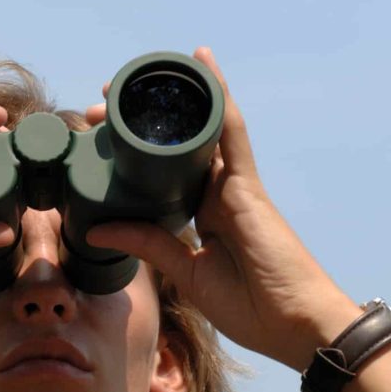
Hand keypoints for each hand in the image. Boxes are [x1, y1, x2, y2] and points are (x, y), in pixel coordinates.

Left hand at [85, 47, 360, 370]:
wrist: (293, 325)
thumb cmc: (250, 306)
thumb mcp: (185, 271)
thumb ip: (148, 244)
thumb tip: (97, 229)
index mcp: (203, 214)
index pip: (162, 174)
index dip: (132, 155)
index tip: (98, 141)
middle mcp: (218, 193)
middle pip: (175, 147)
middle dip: (137, 125)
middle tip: (99, 107)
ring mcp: (234, 185)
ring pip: (200, 131)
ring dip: (170, 104)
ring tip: (132, 81)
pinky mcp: (247, 185)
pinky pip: (230, 132)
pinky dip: (218, 98)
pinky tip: (203, 66)